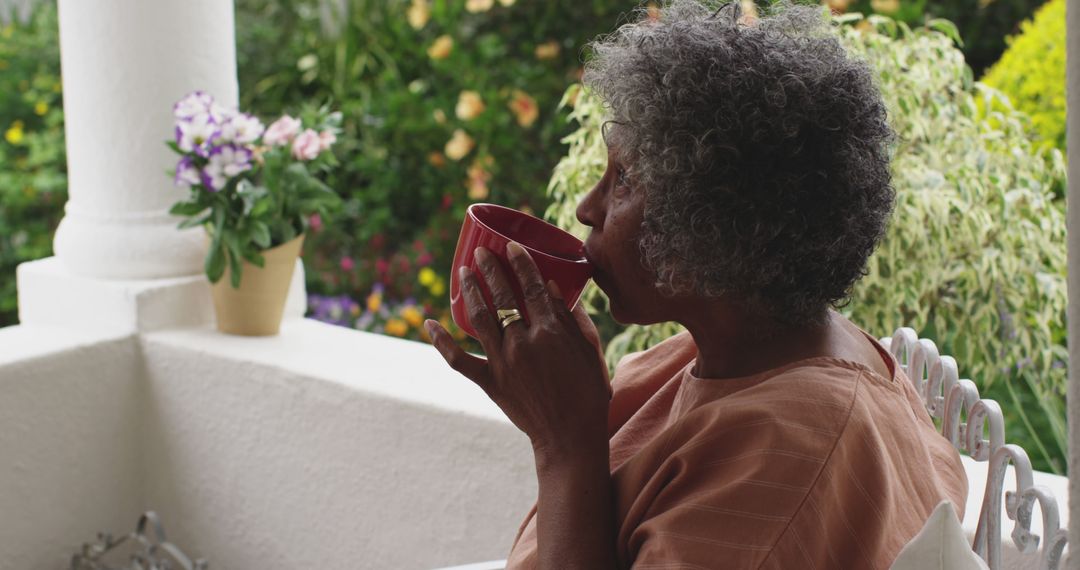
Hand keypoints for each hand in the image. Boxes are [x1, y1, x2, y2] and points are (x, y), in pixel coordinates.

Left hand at [426, 242, 610, 453]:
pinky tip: (428, 323)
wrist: (570, 435)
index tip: (512, 246)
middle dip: (491, 269)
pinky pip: (458, 360)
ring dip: (470, 291)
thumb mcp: (589, 352)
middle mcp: (523, 343)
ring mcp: (503, 363)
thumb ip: (573, 319)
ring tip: (463, 272)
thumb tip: (554, 288)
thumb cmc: (588, 393)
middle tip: (481, 252)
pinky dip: (441, 342)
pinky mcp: (489, 382)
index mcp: (551, 332)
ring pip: (479, 318)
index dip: (521, 263)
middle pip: (502, 297)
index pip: (532, 287)